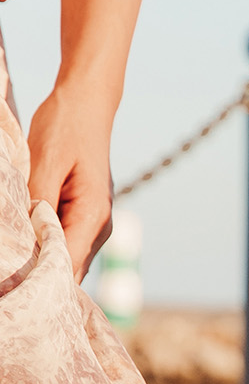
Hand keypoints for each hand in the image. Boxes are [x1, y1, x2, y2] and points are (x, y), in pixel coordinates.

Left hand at [27, 86, 115, 280]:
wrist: (87, 103)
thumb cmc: (65, 127)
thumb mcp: (43, 163)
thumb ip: (37, 205)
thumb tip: (27, 243)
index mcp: (93, 215)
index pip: (67, 264)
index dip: (41, 276)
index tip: (15, 281)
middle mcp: (101, 227)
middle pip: (70, 269)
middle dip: (42, 273)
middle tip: (11, 274)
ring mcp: (98, 224)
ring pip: (69, 258)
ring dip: (44, 258)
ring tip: (17, 254)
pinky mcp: (89, 217)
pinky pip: (68, 243)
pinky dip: (48, 245)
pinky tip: (28, 236)